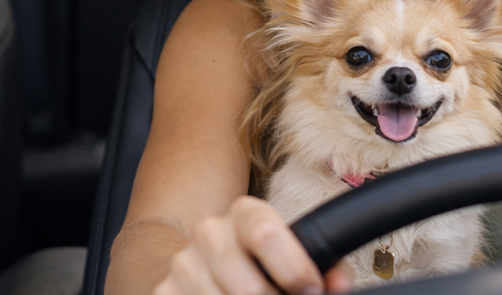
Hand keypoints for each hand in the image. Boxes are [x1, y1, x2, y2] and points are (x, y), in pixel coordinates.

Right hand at [153, 196, 353, 294]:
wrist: (205, 264)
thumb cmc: (261, 262)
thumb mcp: (292, 253)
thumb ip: (325, 266)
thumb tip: (338, 286)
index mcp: (245, 214)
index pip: (263, 232)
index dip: (293, 269)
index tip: (310, 292)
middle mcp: (209, 232)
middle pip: (247, 287)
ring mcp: (183, 264)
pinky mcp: (164, 291)